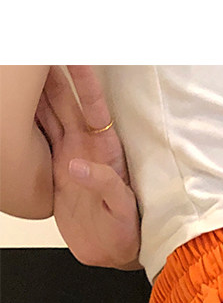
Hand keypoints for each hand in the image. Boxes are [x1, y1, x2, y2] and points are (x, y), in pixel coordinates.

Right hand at [34, 66, 142, 270]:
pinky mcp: (54, 169)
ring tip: (24, 68)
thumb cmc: (125, 229)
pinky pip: (38, 138)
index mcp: (106, 151)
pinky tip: (16, 105)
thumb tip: (78, 166)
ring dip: (36, 92)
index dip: (85, 79)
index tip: (76, 54)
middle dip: (52, 74)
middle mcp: (86, 147)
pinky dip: (26, 121)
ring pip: (48, 114)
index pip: (94, 106)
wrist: (110, 251)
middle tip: (39, 51)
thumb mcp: (122, 208)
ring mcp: (68, 155)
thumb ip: (105, 184)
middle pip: (64, 101)